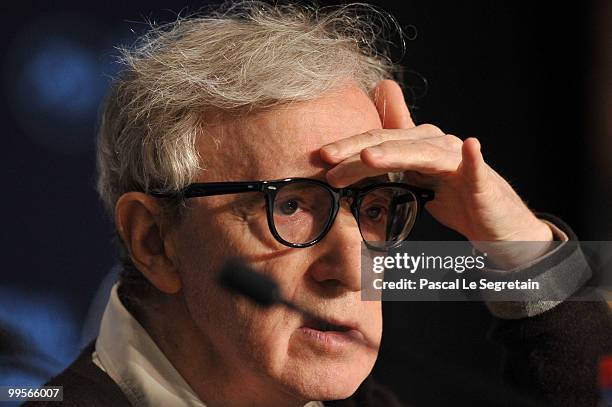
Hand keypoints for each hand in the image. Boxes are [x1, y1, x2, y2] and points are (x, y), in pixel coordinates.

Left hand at [320, 80, 551, 266]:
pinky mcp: (482, 181)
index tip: (318, 158)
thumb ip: (393, 154)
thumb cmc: (455, 198)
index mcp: (416, 146)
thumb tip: (364, 140)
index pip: (377, 143)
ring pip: (423, 153)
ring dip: (397, 151)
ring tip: (369, 155)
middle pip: (392, 143)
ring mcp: (459, 161)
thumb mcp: (417, 176)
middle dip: (358, 149)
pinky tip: (471, 146)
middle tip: (327, 158)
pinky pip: (476, 168)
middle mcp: (436, 145)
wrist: (496, 225)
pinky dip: (473, 157)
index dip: (348, 147)